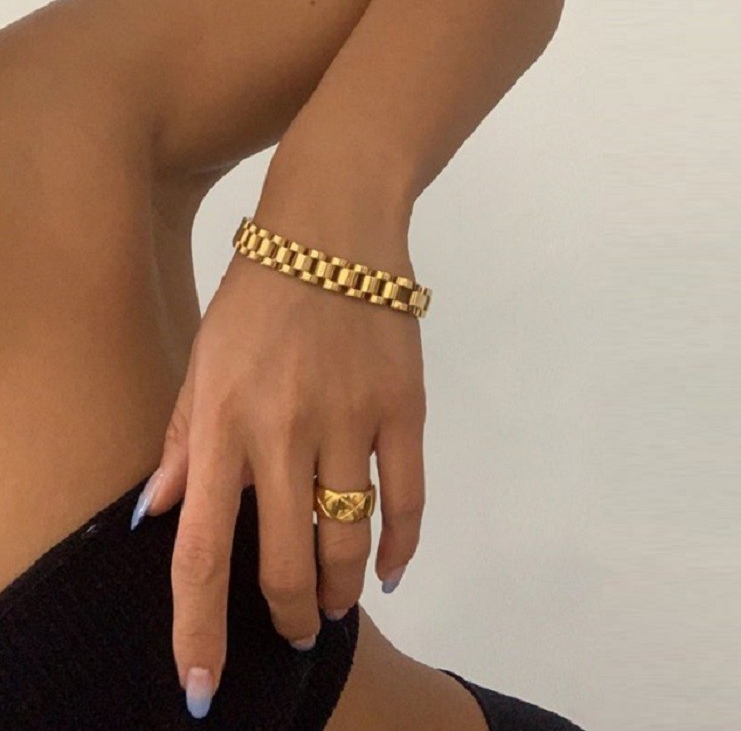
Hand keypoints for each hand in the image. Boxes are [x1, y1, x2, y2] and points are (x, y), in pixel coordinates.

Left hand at [132, 234, 425, 715]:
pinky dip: (402, 545)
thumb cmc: (256, 295)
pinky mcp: (404, 408)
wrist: (333, 230)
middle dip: (288, 615)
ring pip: (349, 539)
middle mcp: (284, 431)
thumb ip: (182, 444)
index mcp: (222, 422)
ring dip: (341, 590)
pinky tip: (390, 569)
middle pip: (284, 561)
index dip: (199, 627)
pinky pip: (410, 498)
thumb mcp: (202, 361)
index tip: (205, 683)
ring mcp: (351, 421)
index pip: (203, 549)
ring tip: (336, 607)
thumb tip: (157, 518)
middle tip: (294, 629)